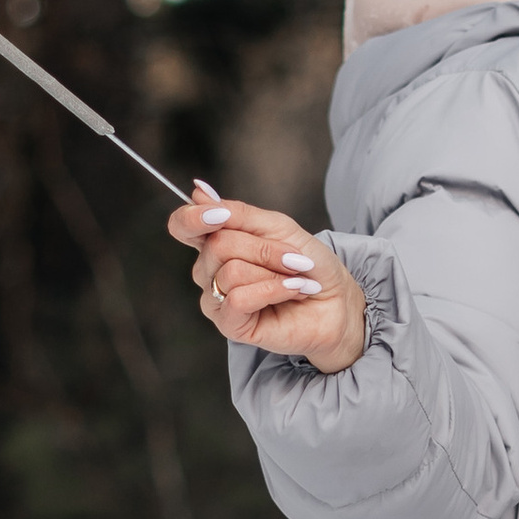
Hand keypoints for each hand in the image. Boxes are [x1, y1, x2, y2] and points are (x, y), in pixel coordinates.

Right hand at [167, 182, 367, 374]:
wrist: (335, 300)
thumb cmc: (307, 264)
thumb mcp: (276, 227)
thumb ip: (237, 213)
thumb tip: (197, 193)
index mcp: (216, 243)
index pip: (182, 226)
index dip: (193, 218)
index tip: (221, 215)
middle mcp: (210, 272)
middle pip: (217, 245)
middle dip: (264, 248)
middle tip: (293, 258)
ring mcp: (217, 300)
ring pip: (231, 271)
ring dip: (274, 271)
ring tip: (296, 278)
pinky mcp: (231, 325)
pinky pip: (238, 299)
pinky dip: (274, 289)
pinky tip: (294, 290)